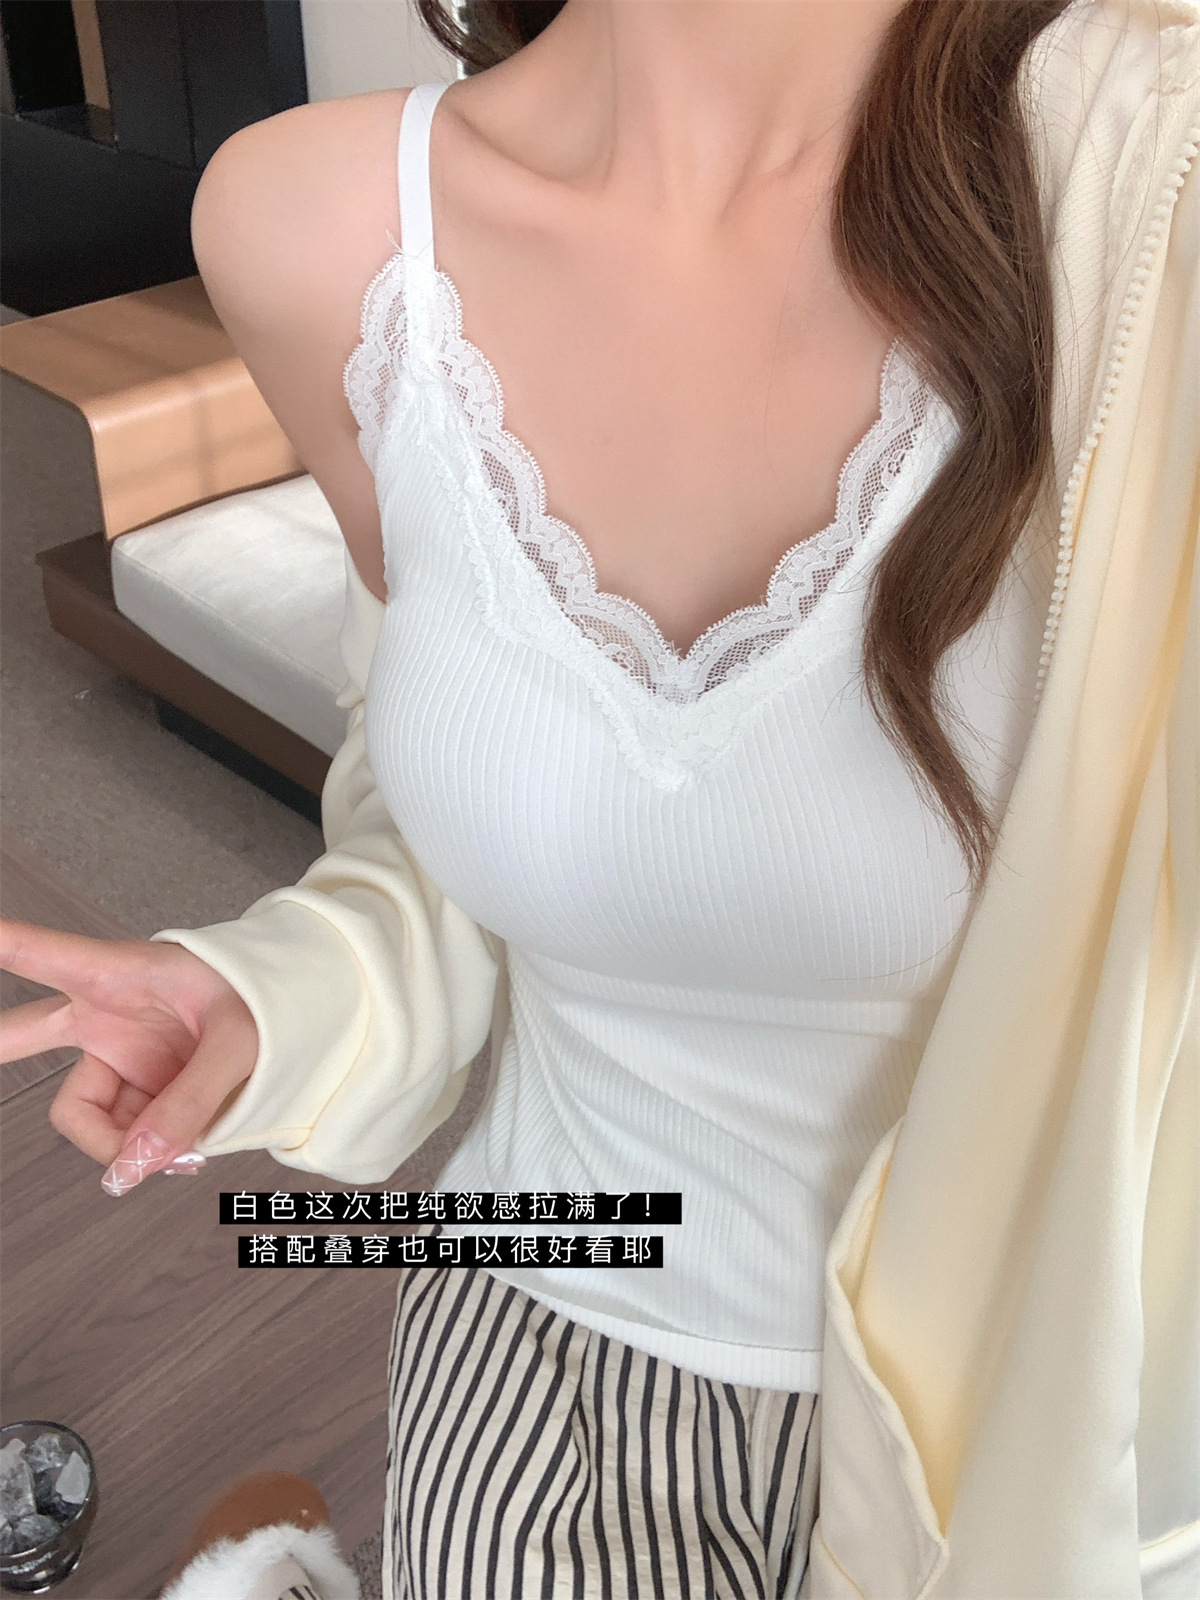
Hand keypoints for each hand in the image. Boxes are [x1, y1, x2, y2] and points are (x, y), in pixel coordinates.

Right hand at [0, 919, 258, 1194]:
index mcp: (120, 975)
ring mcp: (115, 1055)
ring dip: (124, 1145)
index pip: (40, 953)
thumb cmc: (270, 1000)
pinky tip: (185, 1151)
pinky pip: (121, 1137)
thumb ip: (188, 1102)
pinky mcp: (133, 1090)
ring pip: (84, 1120)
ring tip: (185, 1149)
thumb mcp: (241, 1043)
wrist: (307, 1017)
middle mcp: (104, 1015)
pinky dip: (147, 1154)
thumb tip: (129, 1169)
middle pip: (19, 1034)